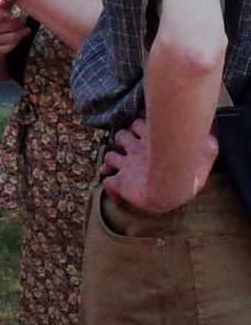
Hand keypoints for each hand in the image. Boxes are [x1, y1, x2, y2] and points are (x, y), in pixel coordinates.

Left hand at [102, 116, 219, 214]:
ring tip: (113, 168)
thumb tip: (214, 135)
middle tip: (127, 148)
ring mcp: (127, 166)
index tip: (142, 133)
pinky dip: (110, 189)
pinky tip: (117, 199)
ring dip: (111, 161)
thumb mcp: (206, 150)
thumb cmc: (189, 169)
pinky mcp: (122, 182)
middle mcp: (137, 150)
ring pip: (110, 157)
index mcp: (152, 140)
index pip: (139, 125)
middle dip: (123, 140)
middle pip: (121, 136)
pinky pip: (109, 183)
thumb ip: (208, 143)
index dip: (140, 128)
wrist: (170, 186)